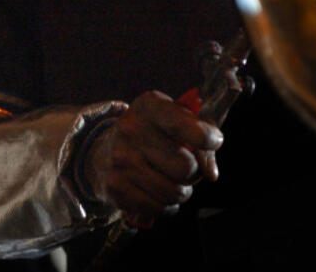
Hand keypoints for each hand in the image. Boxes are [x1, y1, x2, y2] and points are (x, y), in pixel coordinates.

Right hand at [82, 90, 222, 221]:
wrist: (103, 149)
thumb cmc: (150, 133)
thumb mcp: (174, 118)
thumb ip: (201, 137)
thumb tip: (211, 174)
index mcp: (150, 106)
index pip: (191, 129)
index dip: (210, 139)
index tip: (213, 141)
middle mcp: (132, 131)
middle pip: (186, 167)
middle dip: (195, 172)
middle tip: (188, 167)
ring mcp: (121, 161)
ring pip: (174, 192)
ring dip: (182, 192)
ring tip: (174, 181)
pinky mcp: (114, 188)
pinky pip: (158, 208)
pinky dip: (166, 205)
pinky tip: (160, 193)